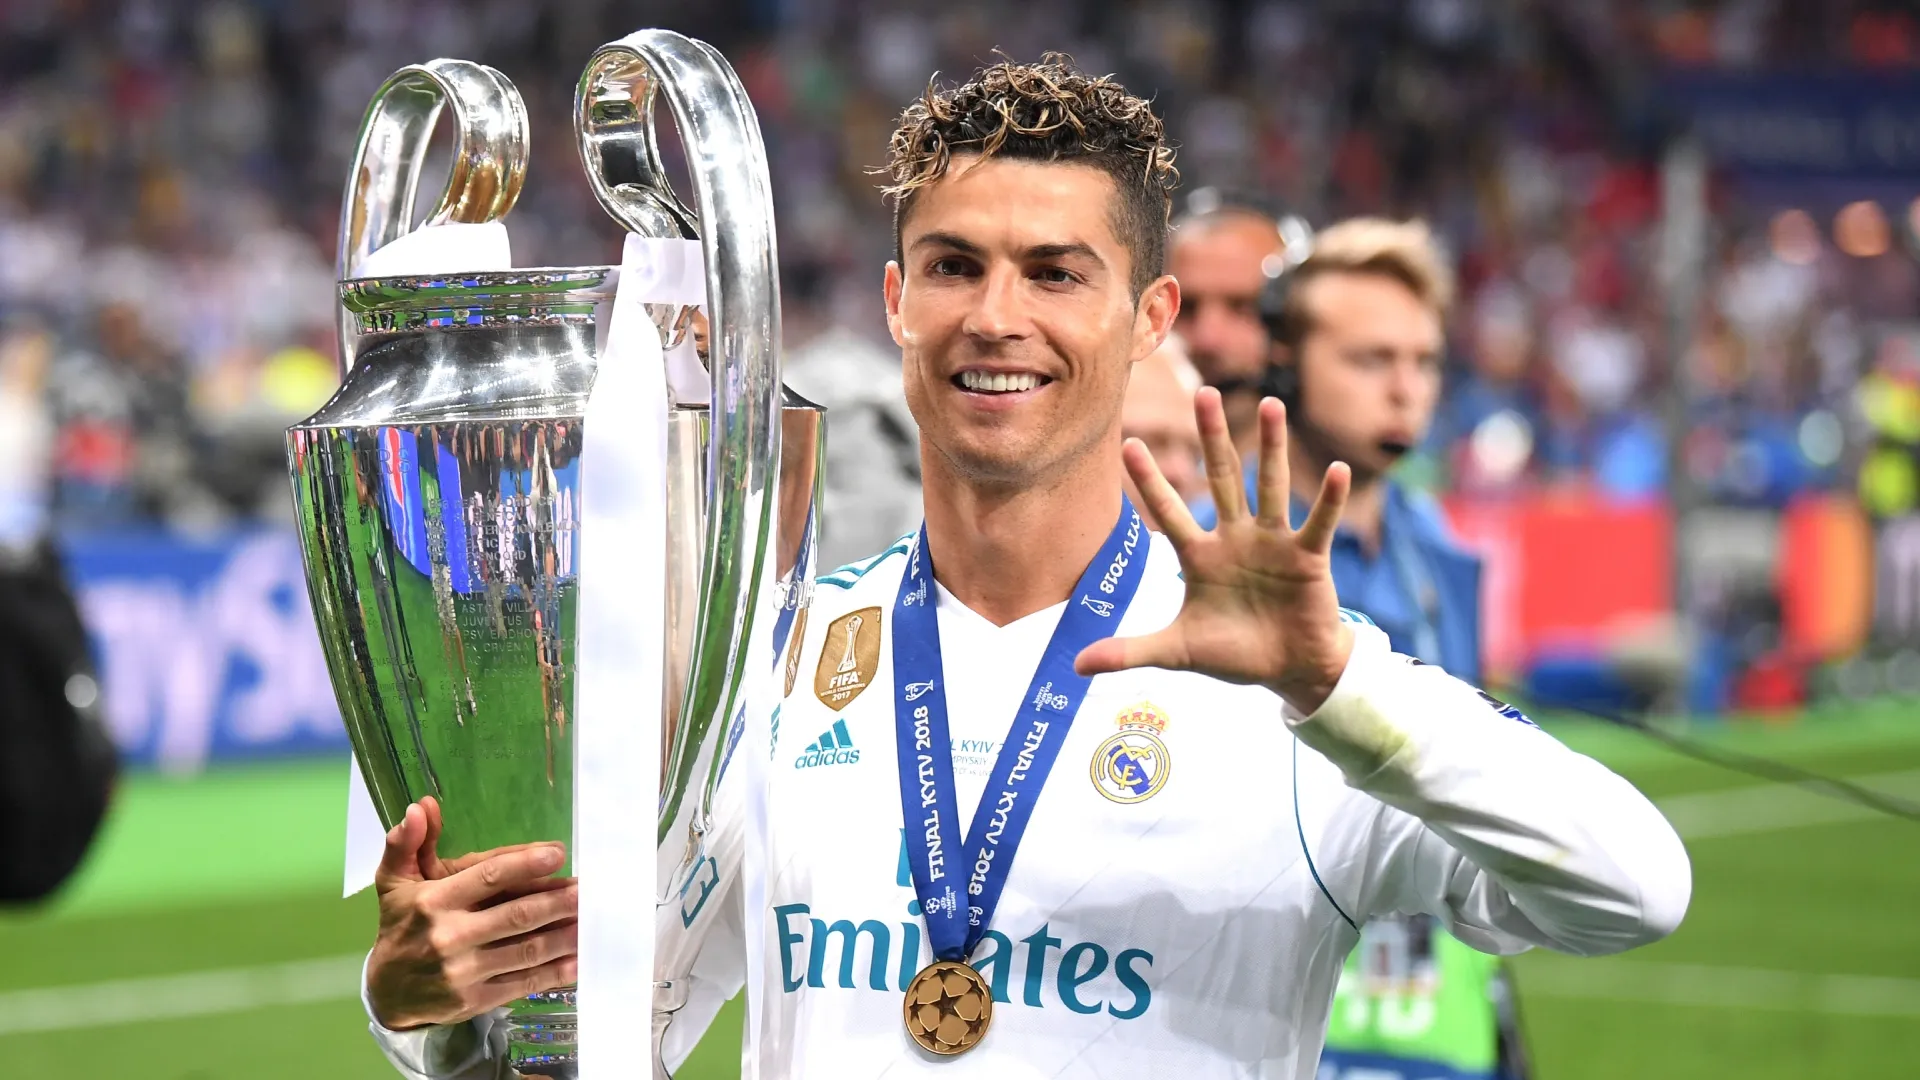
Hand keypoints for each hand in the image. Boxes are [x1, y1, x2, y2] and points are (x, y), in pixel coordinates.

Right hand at [366, 797, 578, 1030]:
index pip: (488, 878)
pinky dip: (555, 972)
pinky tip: (579, 959)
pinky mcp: (476, 1000)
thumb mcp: (394, 882)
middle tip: (588, 889)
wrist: (386, 993)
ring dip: (564, 935)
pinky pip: (523, 983)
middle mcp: (450, 936)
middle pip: (516, 915)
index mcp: (434, 901)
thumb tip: (420, 807)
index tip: (558, 853)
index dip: (525, 864)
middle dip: (558, 901)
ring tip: (591, 919)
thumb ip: (407, 843)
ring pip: (526, 950)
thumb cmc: (399, 927)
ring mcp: (465, 972)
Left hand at [1075, 389, 1355, 712]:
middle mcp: (1235, 539)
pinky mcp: (1308, 557)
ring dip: (1271, 447)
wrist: (1289, 671)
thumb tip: (1077, 667)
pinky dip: (1328, 499)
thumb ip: (1130, 652)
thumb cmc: (1234, 655)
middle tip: (1203, 392)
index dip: (1150, 481)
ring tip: (1271, 405)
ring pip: (1270, 486)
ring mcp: (1273, 543)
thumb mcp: (1178, 652)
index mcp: (1200, 557)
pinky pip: (1317, 522)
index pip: (1169, 511)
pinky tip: (1339, 471)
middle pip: (1221, 479)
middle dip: (1211, 438)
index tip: (1129, 444)